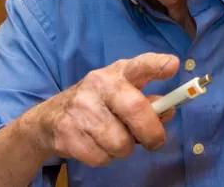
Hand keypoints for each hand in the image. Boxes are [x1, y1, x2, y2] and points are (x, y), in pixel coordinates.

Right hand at [27, 53, 179, 166]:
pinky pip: (103, 158)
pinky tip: (96, 144)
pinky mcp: (68, 133)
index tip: (172, 65)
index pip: (139, 65)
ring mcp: (81, 108)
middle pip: (136, 109)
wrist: (51, 117)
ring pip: (121, 143)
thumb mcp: (121, 93)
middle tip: (155, 141)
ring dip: (123, 148)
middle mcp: (98, 85)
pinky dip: (105, 157)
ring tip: (113, 138)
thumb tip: (168, 112)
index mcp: (116, 73)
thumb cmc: (98, 103)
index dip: (156, 65)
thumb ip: (147, 101)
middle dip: (151, 132)